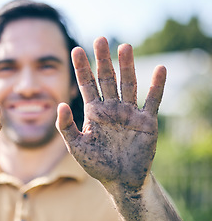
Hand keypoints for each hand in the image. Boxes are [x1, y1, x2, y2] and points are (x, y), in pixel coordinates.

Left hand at [56, 37, 165, 190]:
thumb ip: (66, 127)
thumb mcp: (76, 146)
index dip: (81, 67)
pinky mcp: (147, 122)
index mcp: (94, 111)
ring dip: (127, 66)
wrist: (121, 180)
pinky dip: (157, 86)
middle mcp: (111, 107)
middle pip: (106, 78)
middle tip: (100, 39)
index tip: (75, 50)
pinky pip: (153, 101)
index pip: (86, 84)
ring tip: (124, 46)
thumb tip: (60, 104)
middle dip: (103, 60)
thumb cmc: (97, 164)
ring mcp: (129, 112)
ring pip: (128, 84)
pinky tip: (160, 69)